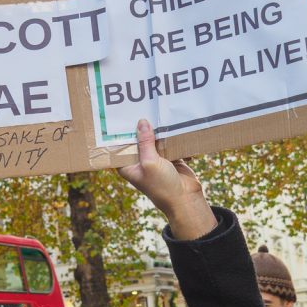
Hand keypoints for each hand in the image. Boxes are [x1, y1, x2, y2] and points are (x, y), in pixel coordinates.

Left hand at [119, 119, 215, 239]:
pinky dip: (171, 137)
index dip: (120, 133)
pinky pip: (168, 143)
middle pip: (138, 140)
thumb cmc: (163, 186)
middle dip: (142, 128)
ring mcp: (155, 160)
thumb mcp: (150, 162)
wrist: (186, 199)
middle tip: (141, 107)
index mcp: (128, 166)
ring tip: (158, 113)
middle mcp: (139, 162)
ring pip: (154, 140)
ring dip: (158, 131)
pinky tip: (172, 125)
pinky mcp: (169, 158)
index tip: (120, 115)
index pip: (119, 146)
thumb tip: (142, 122)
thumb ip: (145, 142)